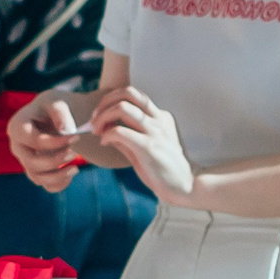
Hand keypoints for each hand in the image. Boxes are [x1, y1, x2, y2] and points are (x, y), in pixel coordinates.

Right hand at [9, 92, 84, 192]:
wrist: (55, 116)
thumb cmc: (52, 106)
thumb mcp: (56, 101)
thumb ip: (59, 111)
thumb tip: (65, 130)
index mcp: (17, 127)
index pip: (33, 141)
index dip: (55, 142)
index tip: (76, 137)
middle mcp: (17, 146)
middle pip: (31, 162)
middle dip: (55, 160)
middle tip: (74, 152)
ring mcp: (25, 160)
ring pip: (37, 178)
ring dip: (58, 176)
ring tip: (76, 167)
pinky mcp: (36, 171)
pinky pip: (45, 186)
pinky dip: (60, 184)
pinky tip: (71, 171)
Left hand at [90, 86, 195, 202]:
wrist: (185, 185)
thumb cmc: (165, 169)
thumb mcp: (146, 146)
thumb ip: (127, 136)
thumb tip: (105, 129)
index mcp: (160, 117)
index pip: (133, 95)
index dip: (111, 100)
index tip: (99, 114)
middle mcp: (158, 119)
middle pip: (127, 93)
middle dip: (105, 102)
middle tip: (94, 119)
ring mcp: (155, 131)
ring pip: (122, 108)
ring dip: (103, 116)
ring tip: (97, 130)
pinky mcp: (148, 146)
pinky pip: (120, 131)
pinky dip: (107, 135)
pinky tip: (104, 143)